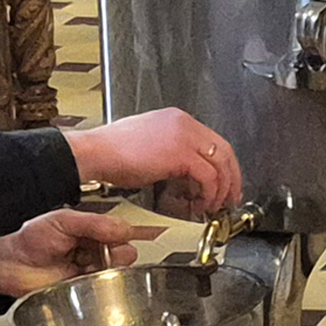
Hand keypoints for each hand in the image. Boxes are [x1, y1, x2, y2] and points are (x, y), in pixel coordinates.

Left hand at [0, 206, 154, 296]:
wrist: (7, 267)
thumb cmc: (29, 240)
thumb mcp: (62, 221)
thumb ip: (93, 222)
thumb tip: (121, 227)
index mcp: (89, 231)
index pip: (118, 231)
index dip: (122, 233)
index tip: (119, 235)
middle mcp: (92, 251)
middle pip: (123, 252)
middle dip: (116, 252)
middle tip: (102, 251)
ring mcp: (89, 272)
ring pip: (116, 271)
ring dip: (107, 269)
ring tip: (88, 265)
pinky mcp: (84, 291)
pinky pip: (103, 289)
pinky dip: (100, 285)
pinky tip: (88, 279)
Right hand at [66, 107, 243, 217]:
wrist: (94, 152)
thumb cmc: (111, 153)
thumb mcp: (149, 145)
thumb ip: (170, 153)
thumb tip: (184, 173)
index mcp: (177, 119)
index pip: (213, 140)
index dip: (223, 164)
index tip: (225, 182)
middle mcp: (184, 123)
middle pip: (223, 150)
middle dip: (231, 177)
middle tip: (230, 197)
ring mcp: (184, 136)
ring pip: (220, 163)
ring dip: (221, 188)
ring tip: (214, 205)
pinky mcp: (180, 154)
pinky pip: (207, 176)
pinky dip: (208, 192)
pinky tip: (201, 204)